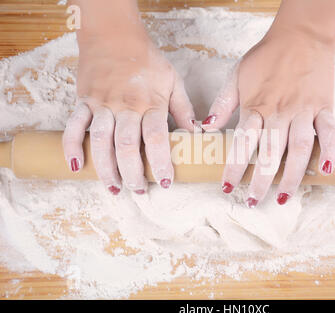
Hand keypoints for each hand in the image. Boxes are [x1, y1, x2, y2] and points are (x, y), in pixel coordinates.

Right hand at [63, 19, 194, 194]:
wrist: (114, 35)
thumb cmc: (147, 60)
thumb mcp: (173, 81)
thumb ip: (183, 109)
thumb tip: (196, 134)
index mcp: (151, 102)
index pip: (157, 138)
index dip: (161, 162)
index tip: (166, 182)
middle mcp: (126, 106)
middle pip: (128, 146)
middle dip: (133, 173)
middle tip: (139, 190)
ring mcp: (102, 104)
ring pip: (101, 141)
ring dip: (106, 169)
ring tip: (114, 188)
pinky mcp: (84, 101)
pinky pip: (74, 126)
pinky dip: (72, 147)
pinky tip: (77, 166)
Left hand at [202, 0, 334, 206]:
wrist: (300, 35)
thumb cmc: (266, 57)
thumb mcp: (237, 75)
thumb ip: (223, 103)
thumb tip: (207, 127)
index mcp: (257, 106)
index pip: (243, 142)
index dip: (234, 166)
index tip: (227, 187)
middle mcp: (280, 112)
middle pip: (270, 153)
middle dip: (261, 180)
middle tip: (253, 201)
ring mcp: (304, 111)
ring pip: (300, 148)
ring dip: (292, 176)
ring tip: (284, 197)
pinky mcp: (324, 107)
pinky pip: (330, 132)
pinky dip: (331, 152)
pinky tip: (325, 172)